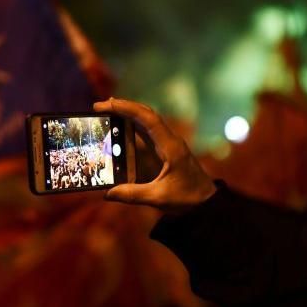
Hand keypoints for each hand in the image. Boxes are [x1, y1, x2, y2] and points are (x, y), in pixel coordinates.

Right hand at [94, 97, 215, 211]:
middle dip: (123, 107)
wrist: (206, 202)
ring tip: (106, 111)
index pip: (148, 119)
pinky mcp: (165, 150)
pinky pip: (147, 132)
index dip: (128, 109)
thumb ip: (133, 195)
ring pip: (146, 121)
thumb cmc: (187, 198)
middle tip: (99, 107)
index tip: (108, 104)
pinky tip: (119, 127)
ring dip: (127, 114)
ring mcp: (167, 144)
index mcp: (170, 147)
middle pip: (146, 114)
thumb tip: (107, 193)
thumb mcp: (159, 198)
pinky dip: (132, 126)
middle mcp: (169, 140)